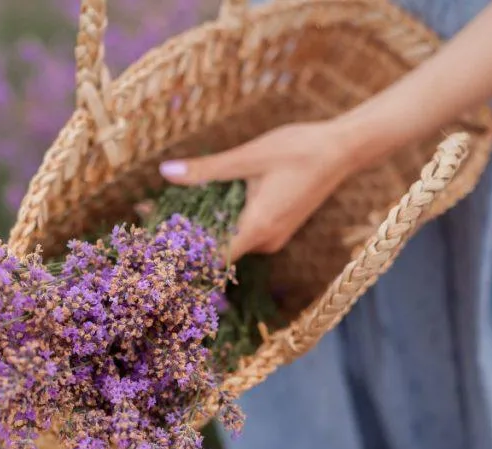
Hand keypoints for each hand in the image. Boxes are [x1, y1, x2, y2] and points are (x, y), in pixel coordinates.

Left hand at [159, 119, 360, 261]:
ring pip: (228, 240)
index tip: (154, 243)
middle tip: (149, 215)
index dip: (181, 255)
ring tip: (165, 208)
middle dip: (182, 235)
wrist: (342, 150)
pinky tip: (201, 202)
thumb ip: (206, 169)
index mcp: (257, 227)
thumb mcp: (248, 156)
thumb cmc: (298, 149)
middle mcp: (265, 241)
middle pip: (215, 249)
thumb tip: (165, 172)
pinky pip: (241, 232)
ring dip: (201, 227)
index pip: (211, 257)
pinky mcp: (276, 229)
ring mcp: (272, 237)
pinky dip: (220, 221)